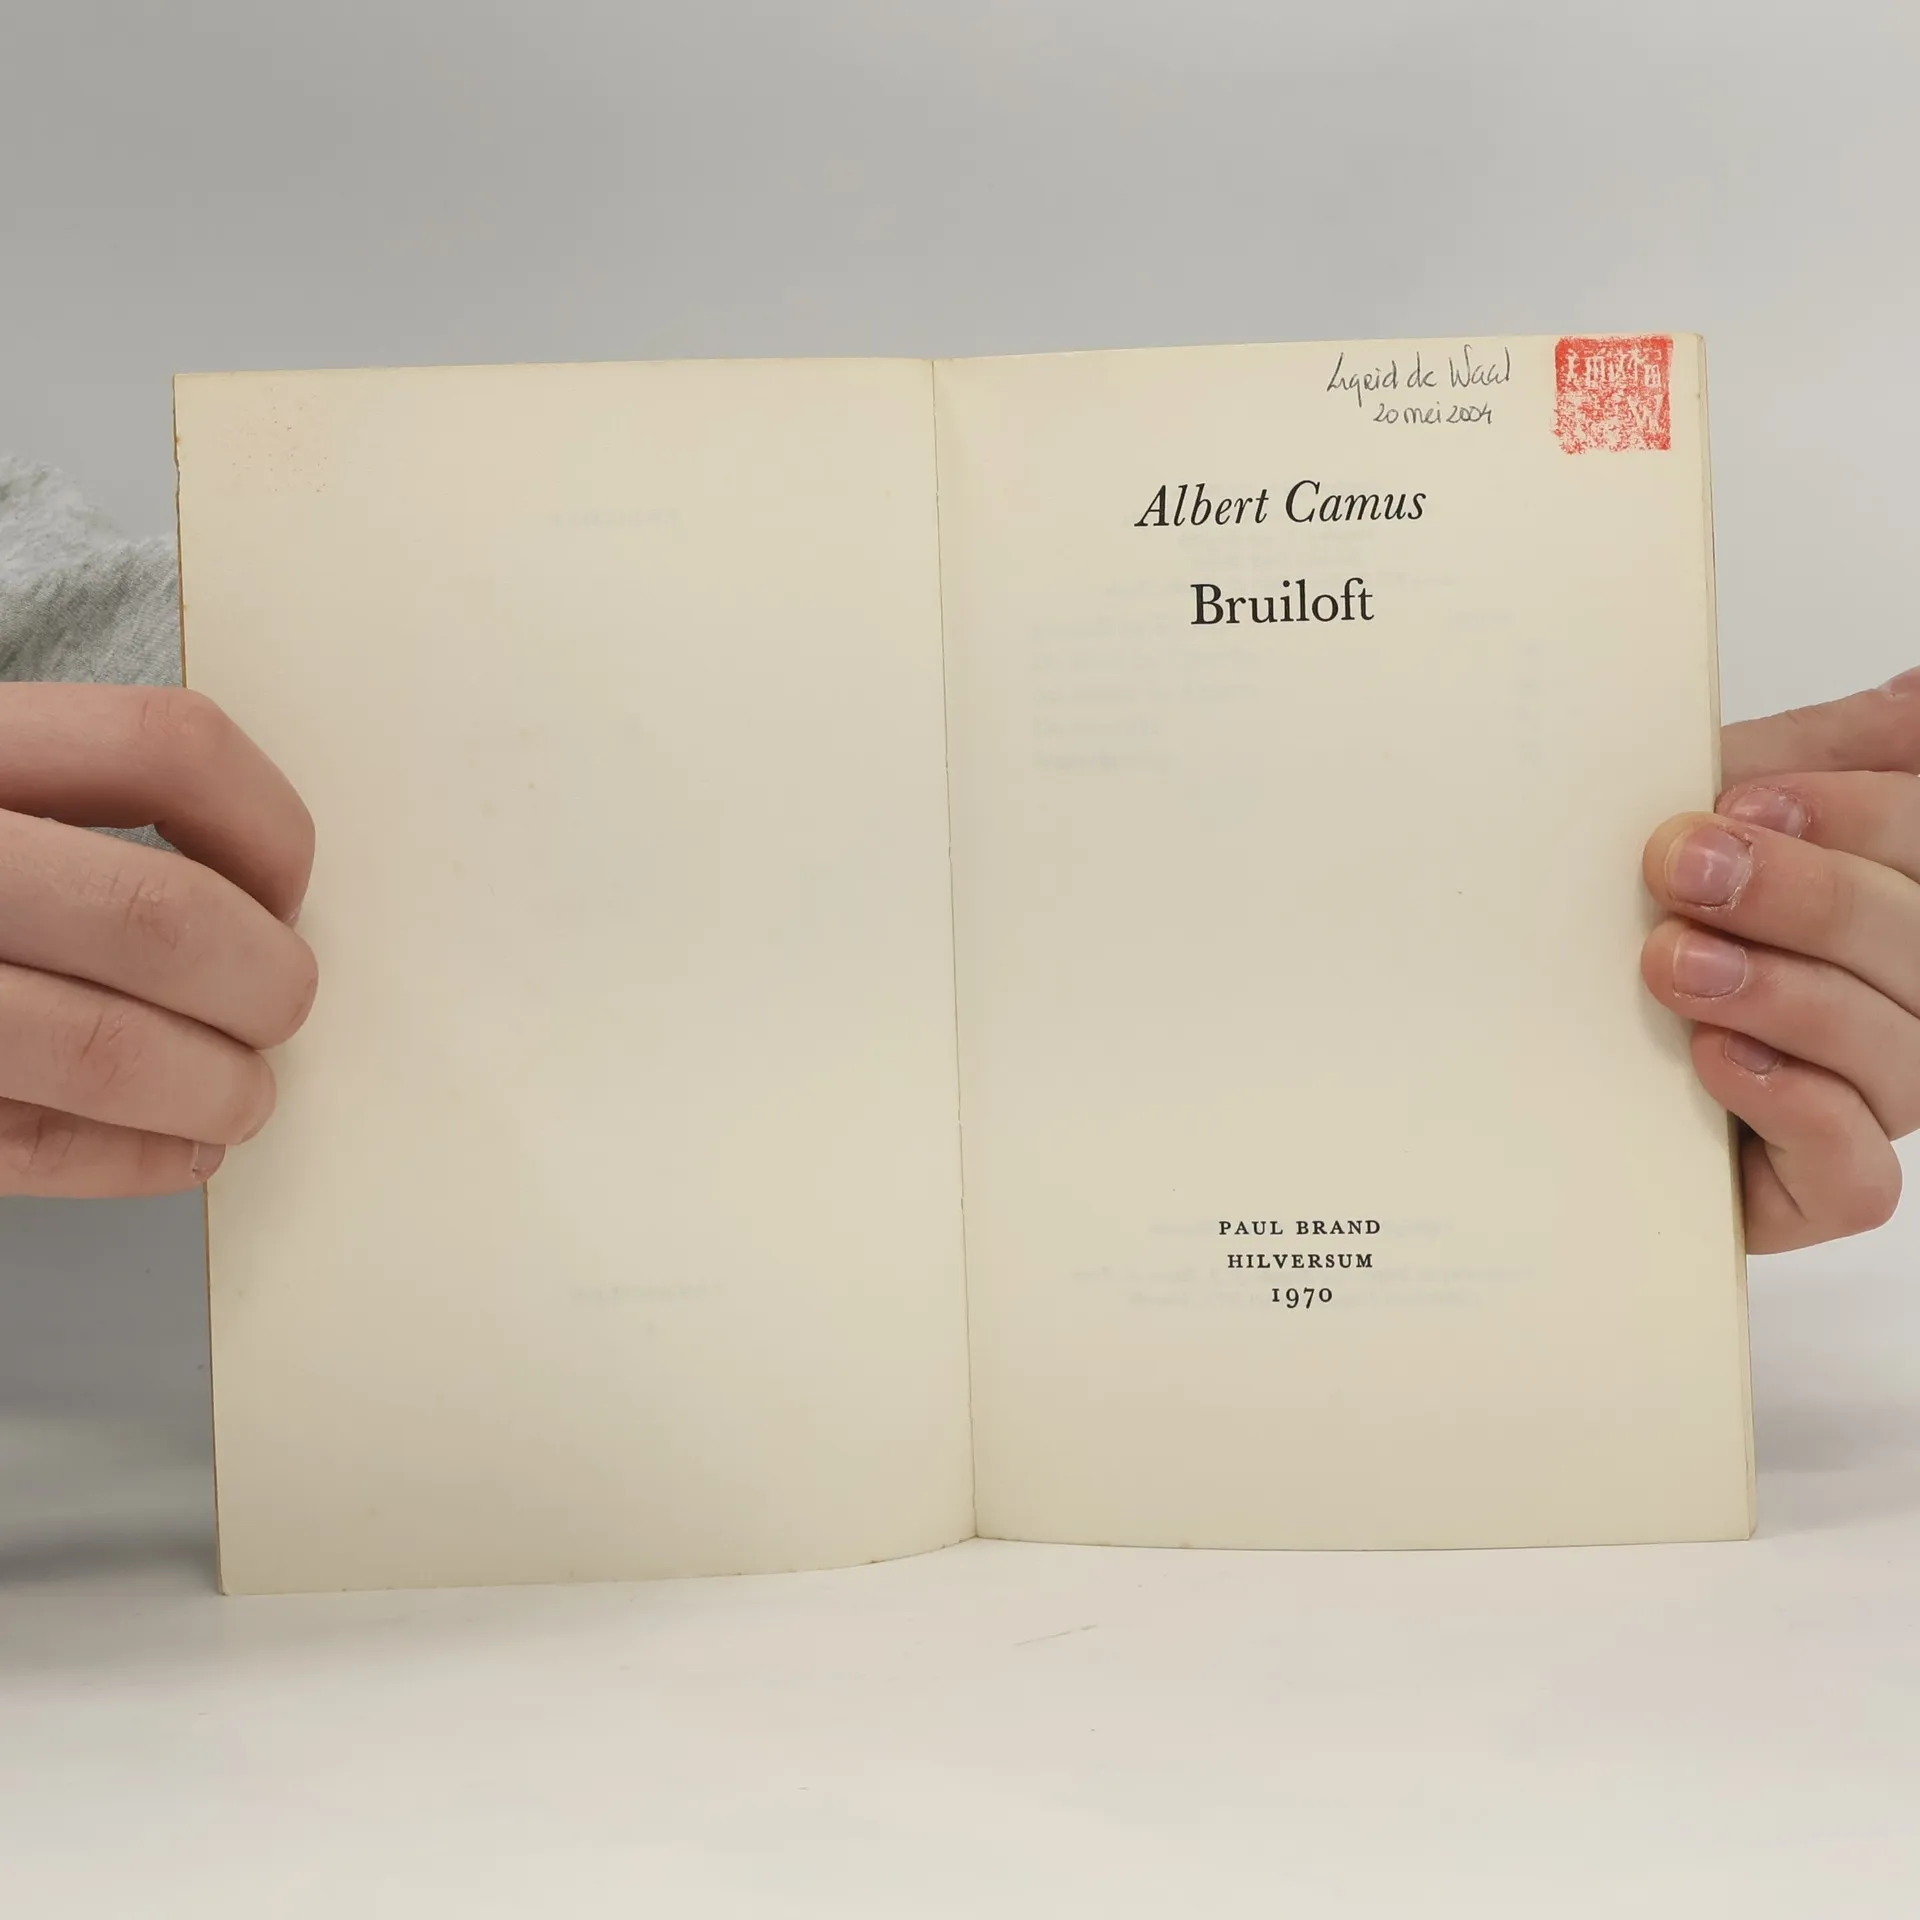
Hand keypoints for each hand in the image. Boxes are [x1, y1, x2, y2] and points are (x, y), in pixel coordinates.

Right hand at [0, 685, 315, 1197]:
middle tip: (277, 1012)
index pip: (168, 748)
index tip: (283, 891)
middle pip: (158, 913)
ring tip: (240, 1101)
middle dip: (263, 983)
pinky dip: (129, 1160)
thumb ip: (77, 816)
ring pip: (100, 1046)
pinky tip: (175, 1155)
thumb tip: (263, 910)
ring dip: (214, 1090)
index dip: (267, 831)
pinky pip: (18, 1142)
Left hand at [1640, 671, 1919, 1251]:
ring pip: (1908, 1060)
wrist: (1511, 1031)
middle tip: (1684, 869)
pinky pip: (1861, 1177)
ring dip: (1790, 997)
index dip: (1859, 815)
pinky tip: (1717, 1060)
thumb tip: (1912, 698)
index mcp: (1888, 898)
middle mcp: (1898, 997)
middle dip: (1808, 897)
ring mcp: (1867, 1096)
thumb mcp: (1699, 807)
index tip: (1739, 799)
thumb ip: (1805, 756)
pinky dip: (1797, 1110)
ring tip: (1675, 964)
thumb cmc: (1625, 912)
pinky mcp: (1812, 1188)